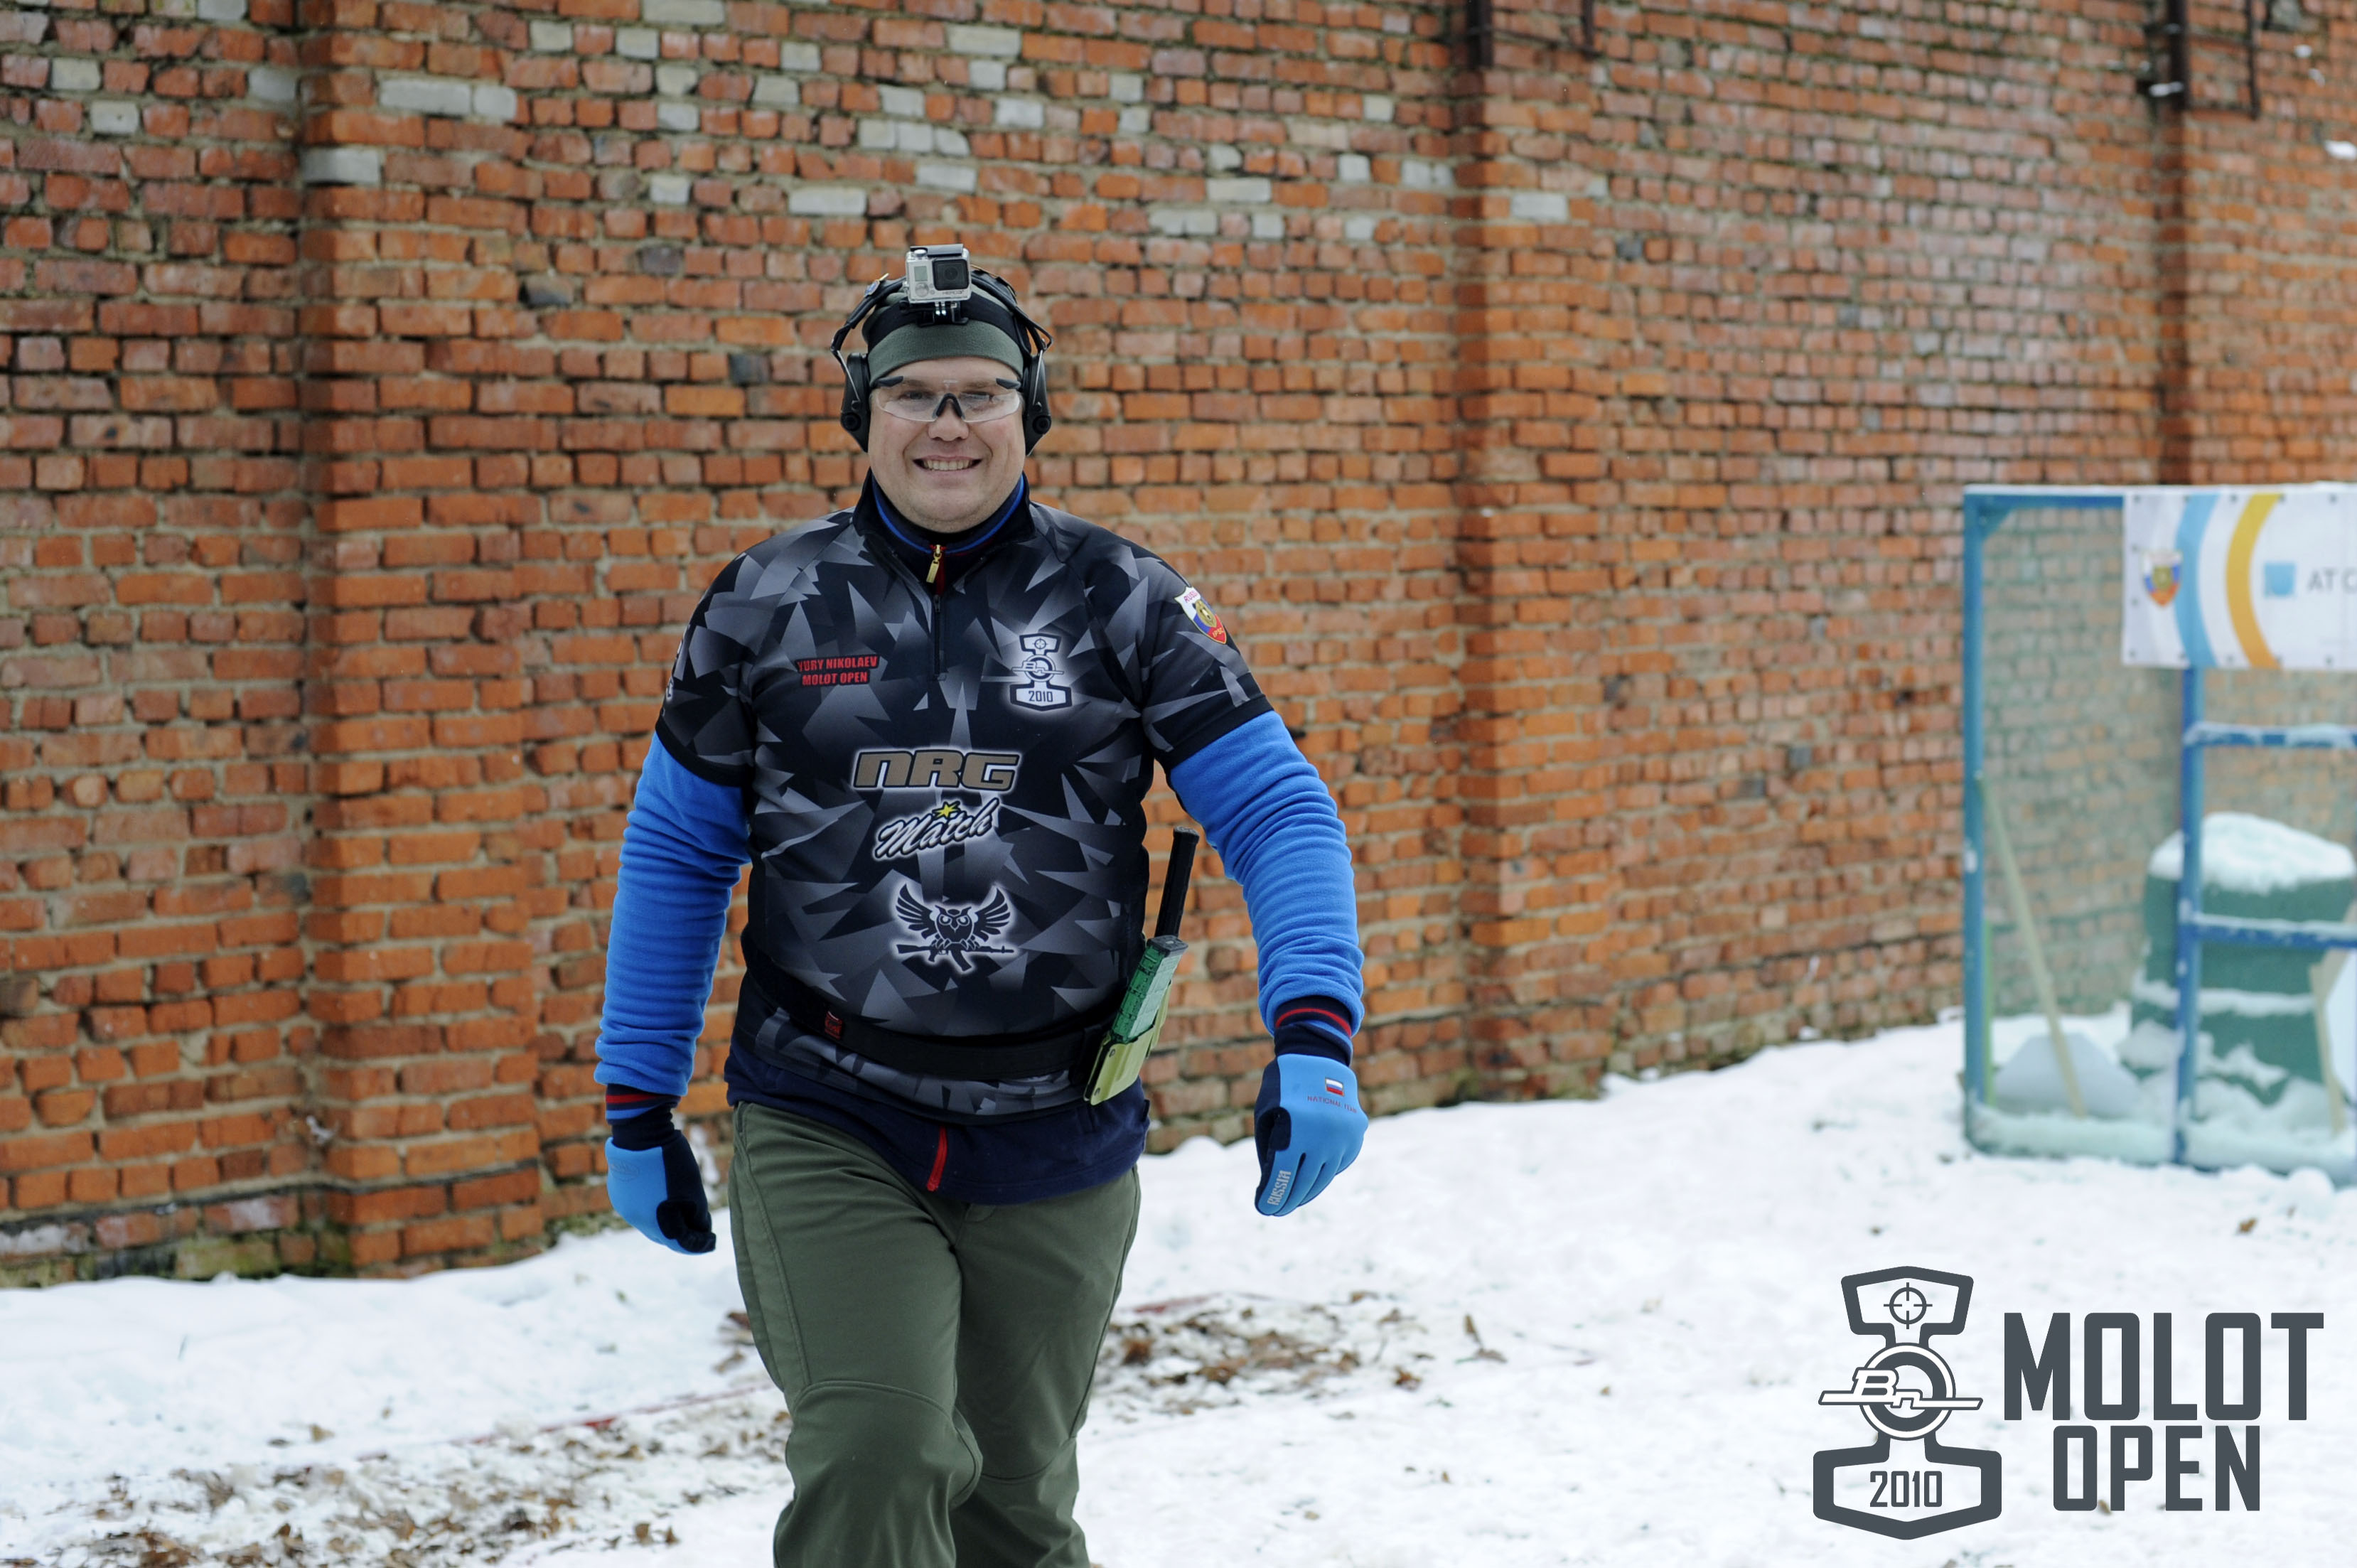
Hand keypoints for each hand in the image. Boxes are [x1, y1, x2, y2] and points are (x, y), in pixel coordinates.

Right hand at [604, 1107, 715, 1254]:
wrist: (642, 1134)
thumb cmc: (672, 1162)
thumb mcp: (693, 1191)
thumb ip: (697, 1216)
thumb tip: (699, 1229)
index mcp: (657, 1223)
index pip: (682, 1244)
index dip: (699, 1244)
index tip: (712, 1240)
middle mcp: (637, 1220)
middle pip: (664, 1236)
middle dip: (682, 1233)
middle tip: (699, 1227)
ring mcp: (624, 1207)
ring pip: (649, 1221)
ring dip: (665, 1219)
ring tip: (681, 1208)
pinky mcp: (618, 1194)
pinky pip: (638, 1207)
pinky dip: (651, 1205)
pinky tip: (660, 1194)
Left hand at [1252, 1054, 1365, 1216]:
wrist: (1319, 1058)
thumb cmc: (1283, 1087)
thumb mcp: (1267, 1113)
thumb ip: (1270, 1149)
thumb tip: (1272, 1185)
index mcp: (1296, 1126)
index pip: (1283, 1173)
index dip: (1272, 1194)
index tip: (1263, 1208)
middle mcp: (1323, 1133)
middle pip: (1304, 1180)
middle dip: (1288, 1199)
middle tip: (1276, 1210)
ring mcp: (1343, 1134)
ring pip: (1324, 1176)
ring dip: (1307, 1192)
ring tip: (1293, 1201)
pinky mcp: (1356, 1134)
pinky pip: (1339, 1163)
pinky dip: (1325, 1174)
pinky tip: (1312, 1182)